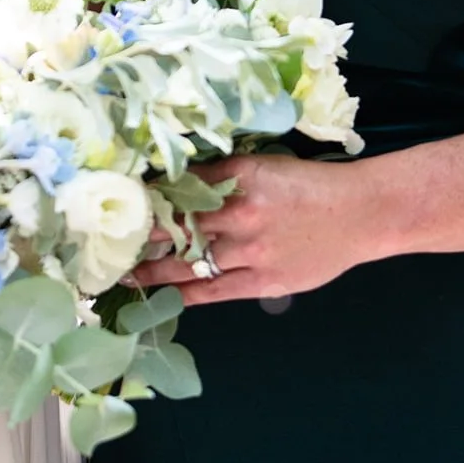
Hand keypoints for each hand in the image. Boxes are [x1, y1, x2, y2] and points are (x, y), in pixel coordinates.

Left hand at [130, 153, 387, 305]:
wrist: (361, 214)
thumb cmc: (310, 186)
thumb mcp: (263, 165)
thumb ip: (222, 176)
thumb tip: (173, 182)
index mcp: (237, 177)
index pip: (176, 187)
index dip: (143, 197)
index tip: (115, 203)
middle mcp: (238, 213)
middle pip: (173, 226)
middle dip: (136, 236)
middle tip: (102, 244)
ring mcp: (249, 251)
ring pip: (186, 262)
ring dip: (150, 271)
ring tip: (120, 275)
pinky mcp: (262, 281)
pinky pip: (212, 290)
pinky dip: (183, 294)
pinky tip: (158, 297)